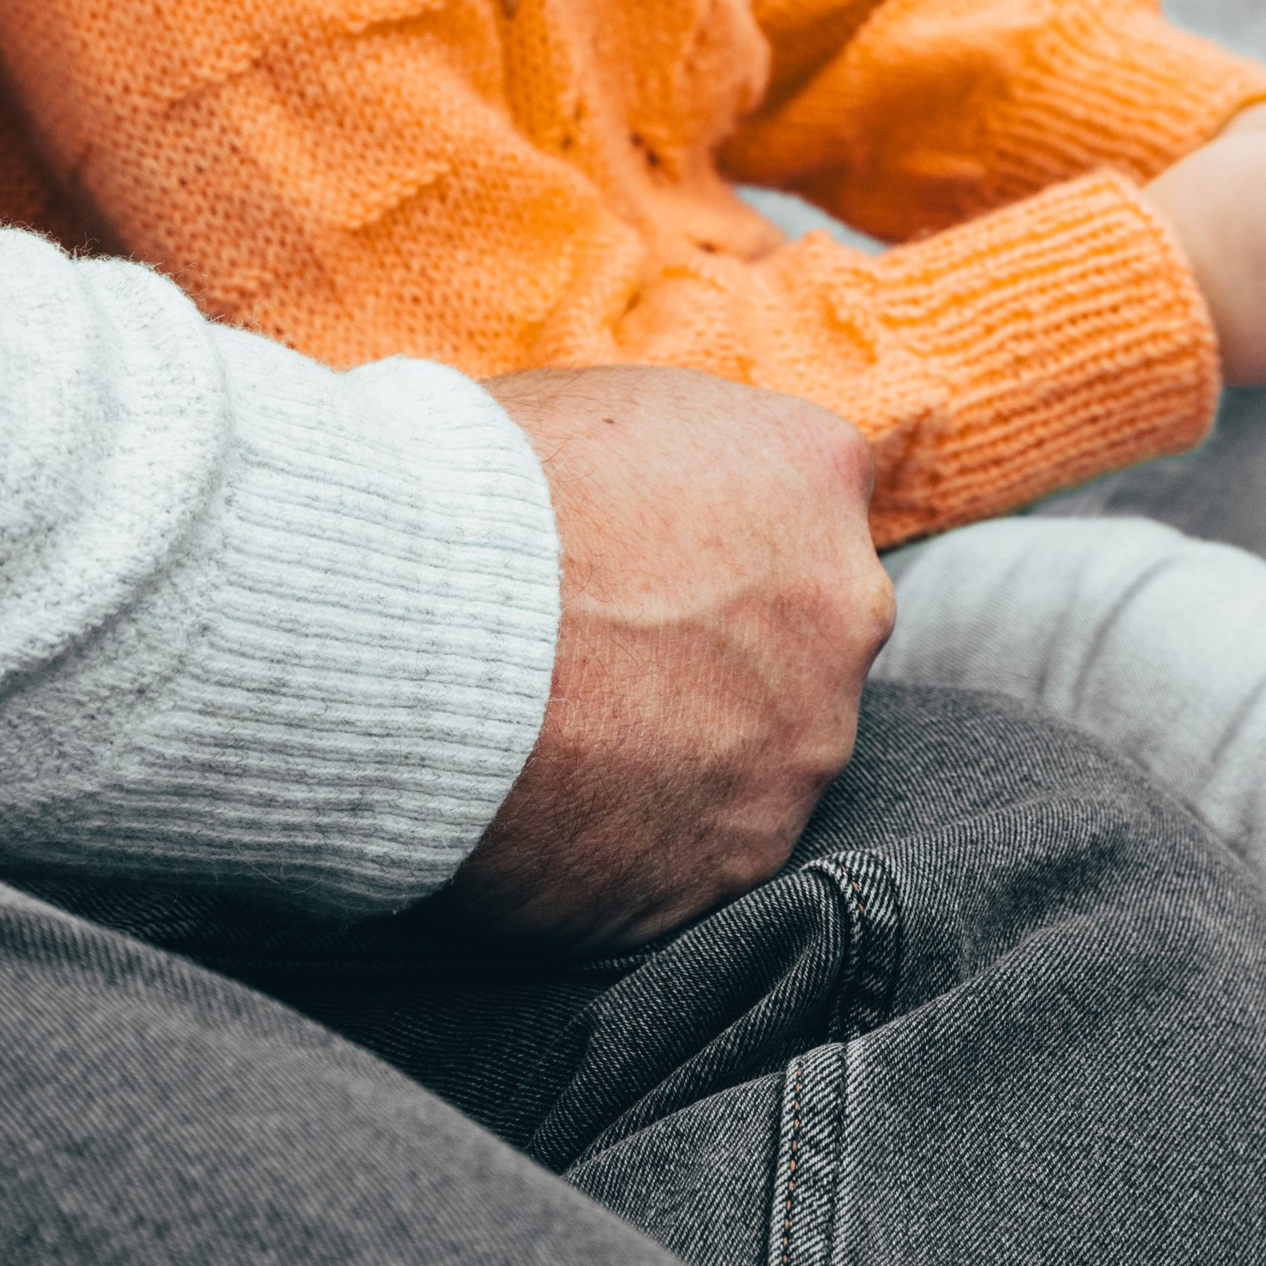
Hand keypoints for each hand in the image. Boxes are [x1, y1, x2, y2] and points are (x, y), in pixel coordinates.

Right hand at [445, 363, 894, 950]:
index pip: (809, 508)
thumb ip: (683, 458)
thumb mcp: (606, 409)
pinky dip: (643, 847)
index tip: (653, 569)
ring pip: (765, 754)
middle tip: (612, 663)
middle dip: (729, 653)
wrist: (420, 623)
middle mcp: (845, 606)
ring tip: (569, 745)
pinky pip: (704, 855)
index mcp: (817, 469)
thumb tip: (664, 495)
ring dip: (690, 755)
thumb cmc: (488, 490)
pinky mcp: (742, 857)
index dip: (724, 545)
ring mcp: (802, 743)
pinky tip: (561, 815)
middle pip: (808, 637)